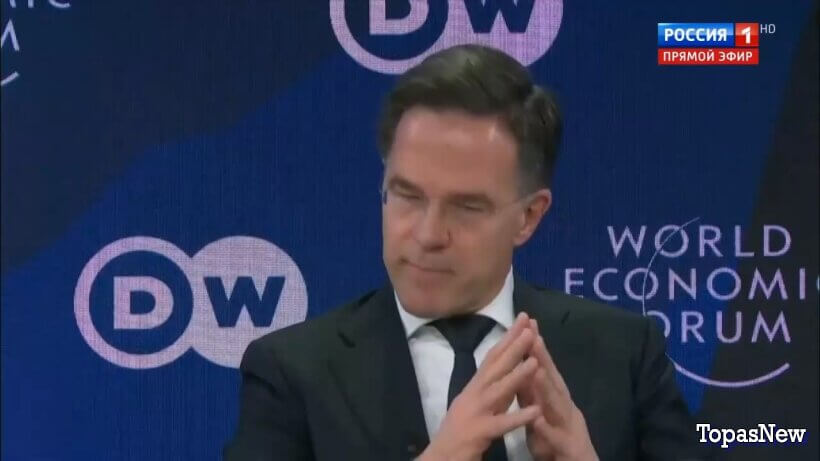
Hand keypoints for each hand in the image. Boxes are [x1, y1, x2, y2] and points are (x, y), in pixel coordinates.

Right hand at [419, 313, 540, 460]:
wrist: (440, 457)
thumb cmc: (459, 432)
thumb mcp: (475, 403)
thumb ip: (491, 387)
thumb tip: (507, 368)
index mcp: (475, 387)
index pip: (493, 357)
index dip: (508, 338)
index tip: (522, 320)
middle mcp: (473, 394)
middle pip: (495, 367)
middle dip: (513, 346)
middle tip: (530, 327)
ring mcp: (475, 412)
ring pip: (498, 391)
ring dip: (517, 376)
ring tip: (535, 361)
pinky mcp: (479, 432)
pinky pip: (501, 424)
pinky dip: (518, 417)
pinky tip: (535, 411)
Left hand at [518, 319, 597, 460]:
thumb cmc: (556, 440)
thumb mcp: (541, 412)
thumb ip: (531, 392)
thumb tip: (520, 366)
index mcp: (556, 398)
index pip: (544, 368)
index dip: (536, 346)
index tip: (526, 323)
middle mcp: (565, 407)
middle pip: (554, 379)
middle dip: (543, 357)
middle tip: (532, 334)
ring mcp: (569, 426)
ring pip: (558, 404)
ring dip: (547, 387)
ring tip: (536, 369)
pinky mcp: (568, 447)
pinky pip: (556, 438)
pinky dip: (547, 428)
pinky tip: (538, 419)